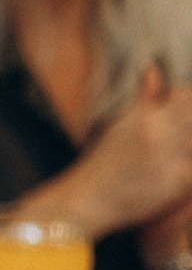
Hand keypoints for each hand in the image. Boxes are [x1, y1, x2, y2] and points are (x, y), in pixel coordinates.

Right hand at [63, 67, 191, 234]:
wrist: (88, 199)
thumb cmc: (103, 163)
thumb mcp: (120, 125)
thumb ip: (144, 98)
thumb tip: (153, 69)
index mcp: (146, 116)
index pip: (187, 96)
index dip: (189, 101)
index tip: (184, 115)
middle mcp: (161, 132)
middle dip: (190, 123)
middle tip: (179, 139)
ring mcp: (172, 156)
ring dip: (190, 146)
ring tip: (179, 152)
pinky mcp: (182, 180)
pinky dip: (191, 169)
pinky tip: (184, 170)